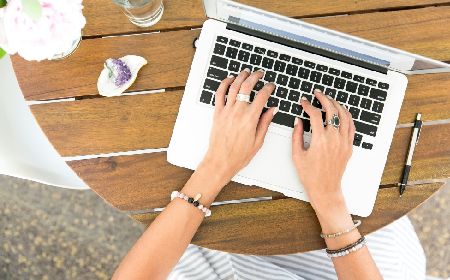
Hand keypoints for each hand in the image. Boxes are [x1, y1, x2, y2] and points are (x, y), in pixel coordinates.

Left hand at [199, 69, 276, 187]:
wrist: (220, 161)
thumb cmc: (238, 155)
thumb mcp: (258, 141)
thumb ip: (265, 123)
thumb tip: (272, 110)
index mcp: (250, 119)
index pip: (262, 96)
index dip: (268, 88)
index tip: (271, 86)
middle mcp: (238, 113)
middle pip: (247, 87)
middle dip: (255, 77)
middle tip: (260, 73)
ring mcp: (226, 112)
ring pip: (233, 87)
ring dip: (241, 77)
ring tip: (246, 72)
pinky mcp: (217, 113)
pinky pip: (219, 94)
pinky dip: (224, 84)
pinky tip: (229, 80)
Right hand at [291, 89, 354, 212]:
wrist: (325, 189)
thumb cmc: (310, 176)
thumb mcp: (297, 155)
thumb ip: (296, 135)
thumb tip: (298, 120)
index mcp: (320, 141)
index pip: (315, 115)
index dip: (308, 105)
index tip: (303, 101)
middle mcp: (334, 140)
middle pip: (332, 111)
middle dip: (324, 98)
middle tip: (317, 93)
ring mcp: (344, 143)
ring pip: (344, 116)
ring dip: (336, 104)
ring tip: (329, 99)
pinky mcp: (349, 147)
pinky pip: (351, 126)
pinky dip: (346, 115)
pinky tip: (341, 111)